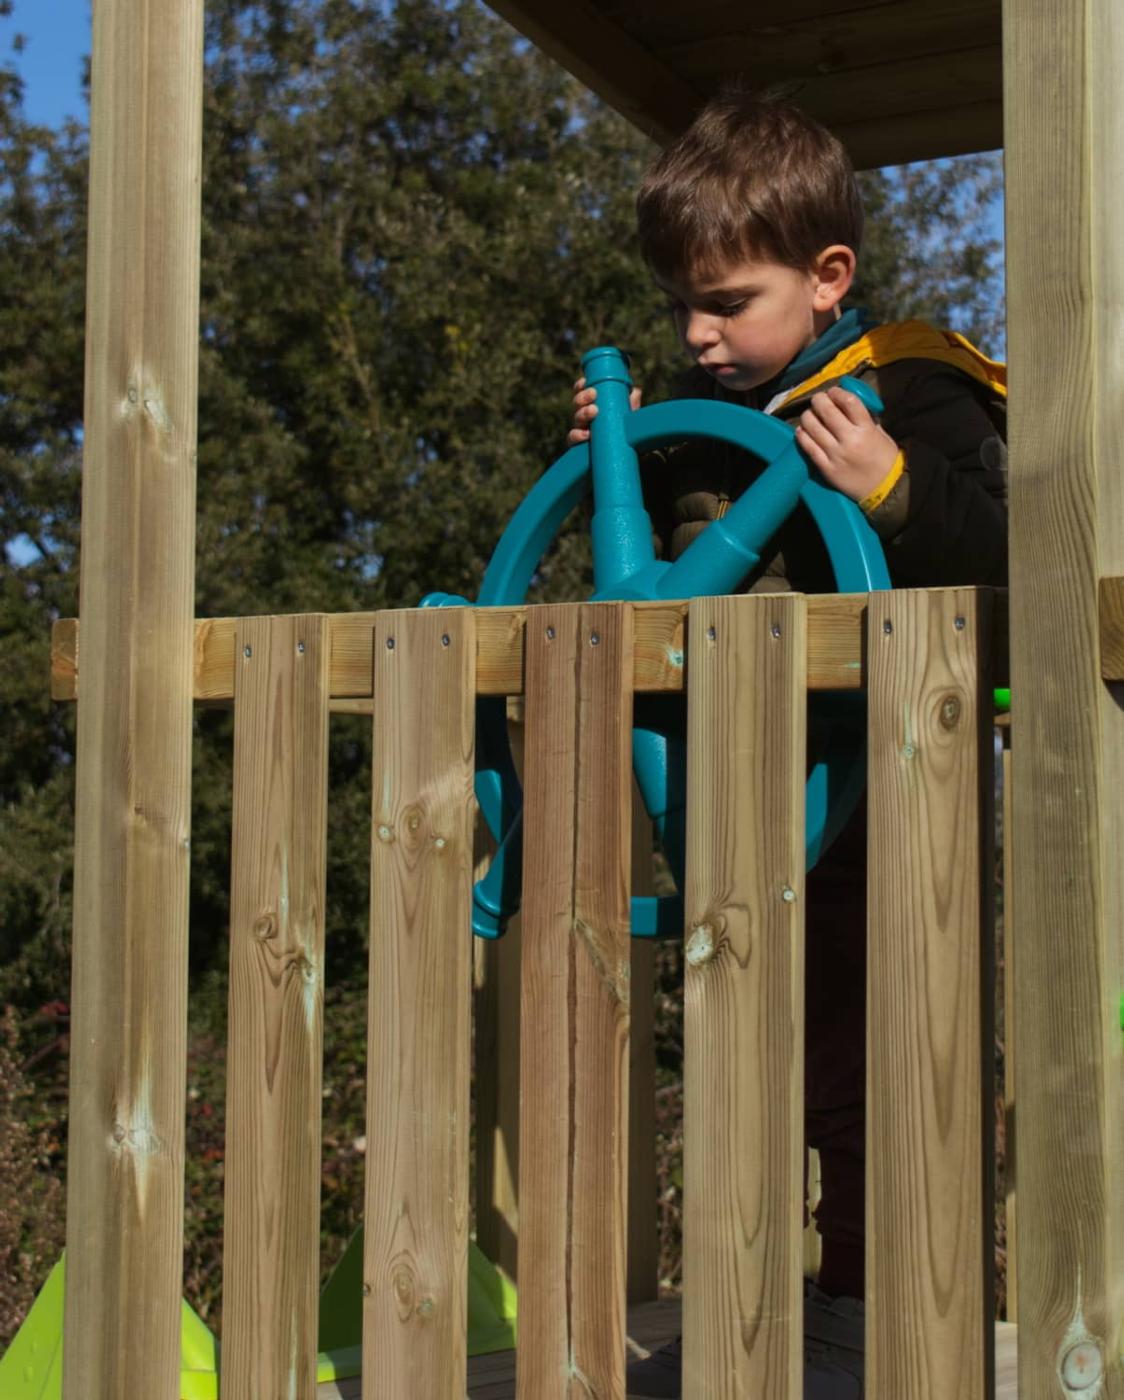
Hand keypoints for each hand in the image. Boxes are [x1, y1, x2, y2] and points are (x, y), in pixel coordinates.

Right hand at [568, 376, 642, 444]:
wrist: (624, 456)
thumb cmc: (624, 432)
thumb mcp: (629, 416)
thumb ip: (631, 404)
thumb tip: (635, 391)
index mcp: (591, 405)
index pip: (581, 392)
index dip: (581, 385)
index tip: (586, 381)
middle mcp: (584, 417)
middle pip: (576, 403)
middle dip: (583, 397)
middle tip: (593, 394)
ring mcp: (580, 431)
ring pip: (575, 419)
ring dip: (583, 413)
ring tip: (593, 411)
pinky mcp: (579, 447)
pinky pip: (573, 439)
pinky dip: (578, 435)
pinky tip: (586, 435)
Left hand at [795, 386, 899, 502]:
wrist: (884, 490)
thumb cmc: (884, 459)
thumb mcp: (880, 433)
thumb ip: (865, 418)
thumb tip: (846, 403)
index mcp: (867, 429)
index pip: (849, 402)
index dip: (837, 392)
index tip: (833, 391)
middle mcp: (849, 440)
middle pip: (827, 411)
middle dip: (819, 400)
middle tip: (818, 400)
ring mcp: (835, 455)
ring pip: (813, 427)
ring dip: (808, 416)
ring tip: (810, 414)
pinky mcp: (826, 468)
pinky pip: (808, 447)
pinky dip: (802, 435)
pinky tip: (802, 430)